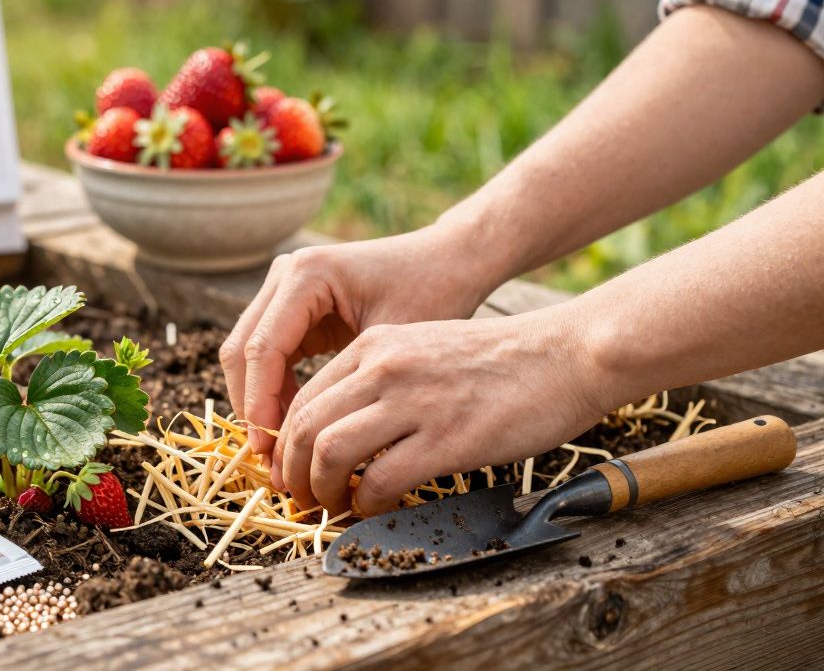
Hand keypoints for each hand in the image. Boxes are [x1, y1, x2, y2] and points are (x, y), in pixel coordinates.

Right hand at [220, 226, 503, 454]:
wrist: (447, 261)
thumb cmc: (432, 293)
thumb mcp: (395, 342)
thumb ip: (354, 386)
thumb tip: (323, 449)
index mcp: (306, 274)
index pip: (264, 348)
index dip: (260, 403)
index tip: (268, 449)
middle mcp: (285, 274)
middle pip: (242, 350)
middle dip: (251, 406)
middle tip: (267, 458)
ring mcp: (283, 287)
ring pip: (247, 354)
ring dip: (258, 401)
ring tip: (278, 450)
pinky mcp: (291, 306)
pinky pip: (268, 354)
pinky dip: (274, 390)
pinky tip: (292, 426)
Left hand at [271, 311, 612, 515]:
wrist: (568, 353)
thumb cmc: (502, 361)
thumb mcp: (426, 349)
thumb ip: (382, 380)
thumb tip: (346, 429)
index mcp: (376, 345)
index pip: (306, 398)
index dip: (288, 444)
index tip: (292, 471)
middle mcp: (385, 367)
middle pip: (306, 426)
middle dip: (292, 472)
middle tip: (301, 500)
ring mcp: (415, 401)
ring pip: (330, 451)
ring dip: (321, 490)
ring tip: (332, 508)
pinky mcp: (448, 437)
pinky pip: (382, 479)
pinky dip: (368, 504)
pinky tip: (376, 511)